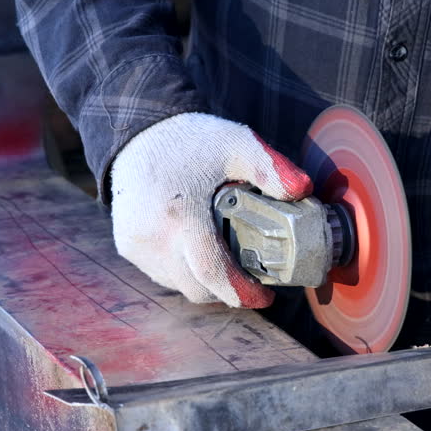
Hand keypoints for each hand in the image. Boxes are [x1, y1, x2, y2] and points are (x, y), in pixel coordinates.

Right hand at [110, 112, 311, 306]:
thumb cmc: (193, 140)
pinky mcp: (128, 246)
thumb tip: (302, 190)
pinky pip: (163, 273)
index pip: (212, 272)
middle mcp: (154, 236)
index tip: (266, 297)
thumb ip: (270, 168)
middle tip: (253, 281)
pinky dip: (185, 270)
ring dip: (205, 281)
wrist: (139, 133)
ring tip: (227, 260)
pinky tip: (200, 250)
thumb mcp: (238, 143)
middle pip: (198, 287)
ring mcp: (137, 245)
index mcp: (181, 214)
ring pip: (180, 283)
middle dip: (229, 292)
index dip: (242, 293)